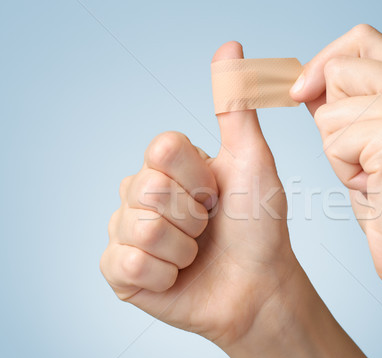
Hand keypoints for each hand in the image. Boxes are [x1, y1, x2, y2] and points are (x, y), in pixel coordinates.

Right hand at [100, 40, 381, 357]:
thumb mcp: (252, 161)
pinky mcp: (120, 273)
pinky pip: (127, 265)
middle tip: (208, 228)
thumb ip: (236, 106)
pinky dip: (163, 275)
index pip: (161, 149)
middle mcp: (139, 195)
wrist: (261, 285)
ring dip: (182, 248)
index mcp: (166, 167)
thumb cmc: (259, 225)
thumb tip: (230, 47)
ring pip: (139, 228)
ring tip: (195, 254)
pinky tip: (176, 276)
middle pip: (148, 188)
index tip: (217, 193)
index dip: (197, 177)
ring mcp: (126, 233)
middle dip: (193, 216)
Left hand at [290, 24, 381, 294]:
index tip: (302, 94)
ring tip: (374, 177)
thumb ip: (350, 107)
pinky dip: (343, 170)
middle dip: (332, 117)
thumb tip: (309, 83)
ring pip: (330, 110)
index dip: (324, 64)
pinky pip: (333, 139)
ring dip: (338, 151)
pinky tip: (375, 188)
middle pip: (339, 68)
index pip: (361, 40)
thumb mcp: (373, 146)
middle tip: (364, 158)